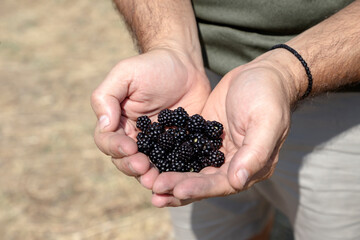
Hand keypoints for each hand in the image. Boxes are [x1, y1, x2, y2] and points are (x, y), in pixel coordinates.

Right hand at [91, 48, 210, 187]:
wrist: (185, 67)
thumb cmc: (152, 67)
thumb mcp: (125, 73)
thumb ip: (107, 96)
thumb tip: (104, 125)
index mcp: (118, 122)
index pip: (107, 140)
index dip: (115, 147)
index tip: (130, 147)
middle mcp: (134, 137)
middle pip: (124, 160)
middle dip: (131, 166)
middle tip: (143, 167)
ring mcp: (157, 145)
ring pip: (147, 167)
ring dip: (149, 176)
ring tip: (155, 180)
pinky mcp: (178, 148)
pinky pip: (174, 164)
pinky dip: (173, 172)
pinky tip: (177, 178)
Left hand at [151, 55, 296, 206]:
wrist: (261, 74)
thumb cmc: (268, 96)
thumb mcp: (266, 121)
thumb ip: (255, 153)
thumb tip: (238, 182)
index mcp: (251, 166)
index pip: (222, 184)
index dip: (200, 188)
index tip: (177, 189)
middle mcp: (232, 164)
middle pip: (202, 181)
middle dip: (178, 186)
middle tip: (154, 188)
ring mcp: (216, 152)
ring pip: (191, 170)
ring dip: (171, 177)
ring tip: (148, 183)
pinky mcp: (202, 139)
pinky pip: (184, 151)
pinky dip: (168, 157)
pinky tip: (150, 159)